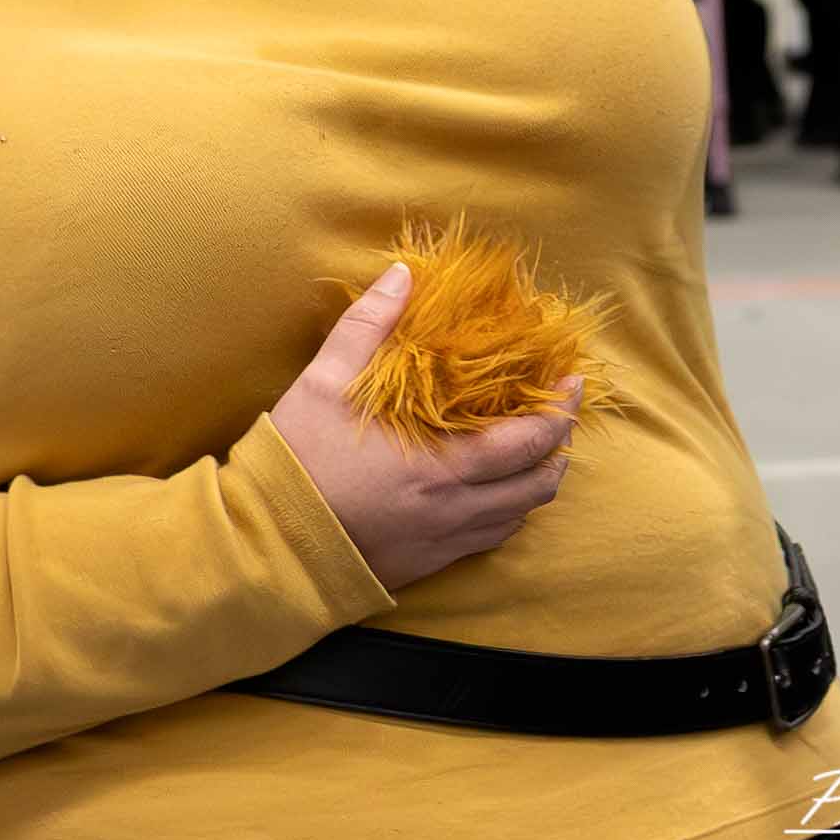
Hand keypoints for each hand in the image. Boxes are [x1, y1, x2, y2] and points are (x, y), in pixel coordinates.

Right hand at [267, 263, 582, 590]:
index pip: (528, 443)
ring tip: (537, 453)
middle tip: (560, 418)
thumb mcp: (325, 383)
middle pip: (537, 485)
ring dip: (537, 483)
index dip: (561, 413)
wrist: (265, 545)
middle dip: (560, 450)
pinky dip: (507, 514)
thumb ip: (368, 326)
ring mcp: (443, 542)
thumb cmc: (296, 461)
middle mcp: (454, 510)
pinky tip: (496, 494)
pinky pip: (488, 541)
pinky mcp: (427, 564)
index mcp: (442, 466)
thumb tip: (403, 275)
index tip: (574, 383)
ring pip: (518, 517)